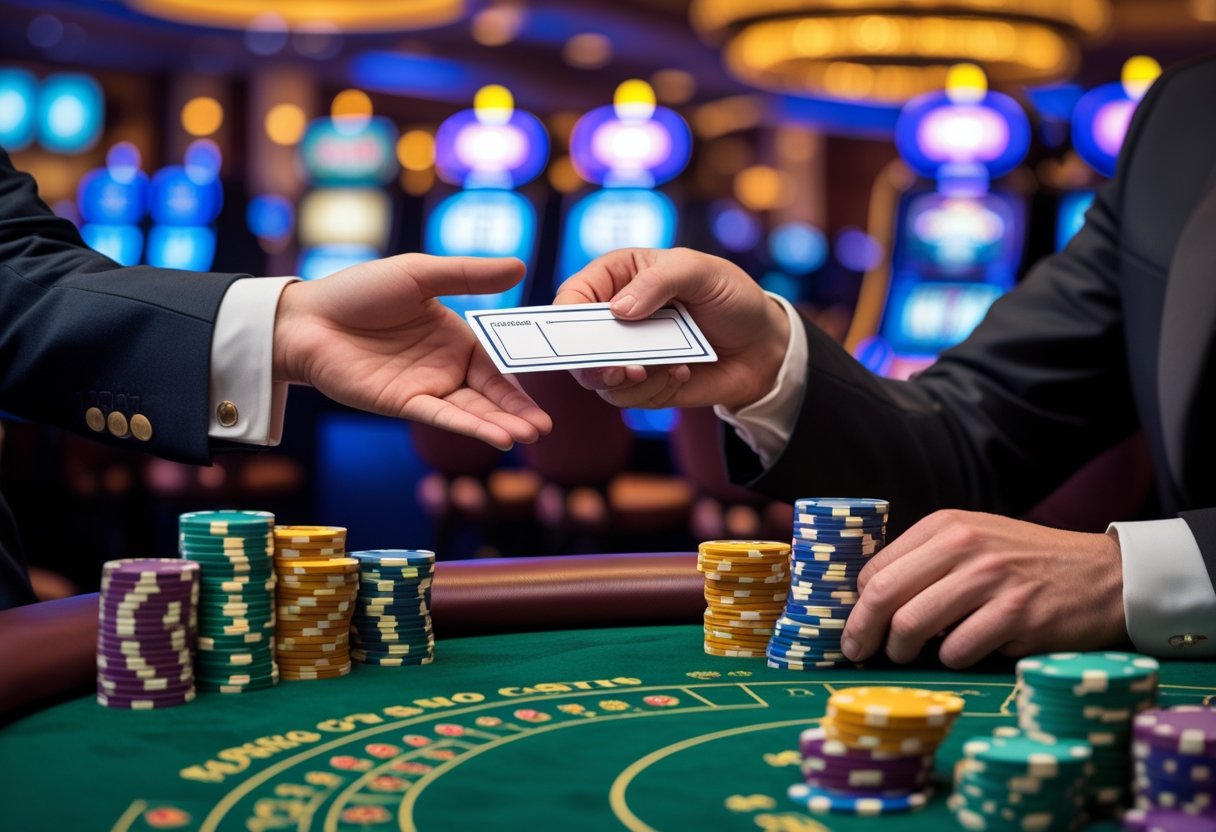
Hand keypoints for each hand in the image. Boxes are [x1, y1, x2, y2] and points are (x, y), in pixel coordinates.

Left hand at [271, 254, 551, 449]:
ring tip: (529, 436)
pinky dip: (469, 427)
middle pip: (489, 394)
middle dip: (517, 411)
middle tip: (544, 427)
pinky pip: (442, 417)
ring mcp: (425, 388)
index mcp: (454, 337)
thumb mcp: (420, 274)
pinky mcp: (402, 404)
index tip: (545, 390)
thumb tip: (520, 266)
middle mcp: (445, 367)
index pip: (496, 363)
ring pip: (471, 411)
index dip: (519, 380)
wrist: (307, 317)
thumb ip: (469, 276)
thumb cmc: (359, 291)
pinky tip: (495, 436)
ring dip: (499, 425)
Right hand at [553, 248, 789, 409]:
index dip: (566, 316)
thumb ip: (659, 280)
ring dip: (625, 379)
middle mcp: (614, 317)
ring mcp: (627, 353)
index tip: (577, 335)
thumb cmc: (730, 296)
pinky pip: (628, 397)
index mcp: (618, 277)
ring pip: (598, 377)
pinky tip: (682, 371)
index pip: (573, 295)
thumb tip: (619, 310)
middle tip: (617, 368)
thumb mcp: (700, 271)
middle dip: (591, 360)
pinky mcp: (643, 384)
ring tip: (660, 367)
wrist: (764, 345)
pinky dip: (652, 389)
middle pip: (575, 344)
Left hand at [841, 510, 1126, 667]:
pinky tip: (963, 652)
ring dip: (901, 651)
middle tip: (856, 652)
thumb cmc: (1028, 563)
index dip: (857, 603)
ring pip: (913, 624)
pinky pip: (958, 650)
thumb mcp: (974, 541)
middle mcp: (964, 546)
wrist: (1105, 574)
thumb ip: (927, 561)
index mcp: (946, 525)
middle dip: (861, 630)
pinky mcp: (1017, 614)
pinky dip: (952, 659)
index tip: (851, 625)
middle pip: (884, 595)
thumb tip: (869, 600)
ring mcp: (992, 580)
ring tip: (907, 656)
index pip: (877, 568)